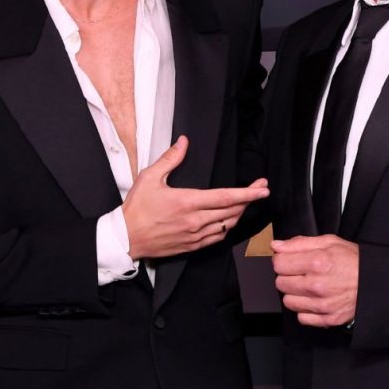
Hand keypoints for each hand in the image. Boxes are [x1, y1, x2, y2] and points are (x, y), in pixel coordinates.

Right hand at [122, 136, 268, 258]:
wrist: (125, 238)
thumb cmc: (136, 208)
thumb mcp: (150, 177)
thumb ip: (170, 159)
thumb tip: (184, 142)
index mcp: (187, 202)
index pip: (225, 197)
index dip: (247, 193)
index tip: (263, 188)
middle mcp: (195, 221)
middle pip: (232, 211)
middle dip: (250, 200)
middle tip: (260, 189)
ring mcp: (195, 236)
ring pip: (227, 225)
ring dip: (240, 213)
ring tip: (246, 202)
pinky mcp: (192, 246)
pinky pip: (217, 238)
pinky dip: (227, 227)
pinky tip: (229, 219)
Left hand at [271, 234, 358, 326]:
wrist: (375, 281)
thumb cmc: (353, 260)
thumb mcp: (329, 242)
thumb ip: (299, 243)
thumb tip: (276, 246)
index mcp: (317, 262)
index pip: (278, 264)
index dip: (283, 260)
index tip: (290, 260)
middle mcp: (318, 285)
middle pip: (280, 283)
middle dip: (288, 276)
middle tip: (301, 273)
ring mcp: (323, 304)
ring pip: (288, 302)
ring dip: (295, 294)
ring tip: (308, 287)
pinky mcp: (328, 319)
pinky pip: (302, 318)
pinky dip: (305, 310)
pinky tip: (315, 300)